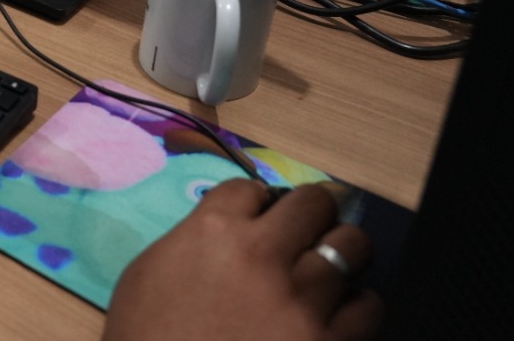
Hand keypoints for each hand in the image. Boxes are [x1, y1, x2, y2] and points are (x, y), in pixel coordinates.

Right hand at [102, 180, 381, 340]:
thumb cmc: (146, 338)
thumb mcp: (148, 274)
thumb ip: (194, 237)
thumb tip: (234, 226)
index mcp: (213, 231)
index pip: (252, 188)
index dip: (255, 205)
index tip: (256, 222)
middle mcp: (262, 254)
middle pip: (314, 202)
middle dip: (310, 215)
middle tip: (304, 235)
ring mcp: (300, 298)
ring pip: (352, 246)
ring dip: (338, 258)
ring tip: (324, 275)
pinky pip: (368, 305)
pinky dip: (354, 308)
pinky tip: (332, 317)